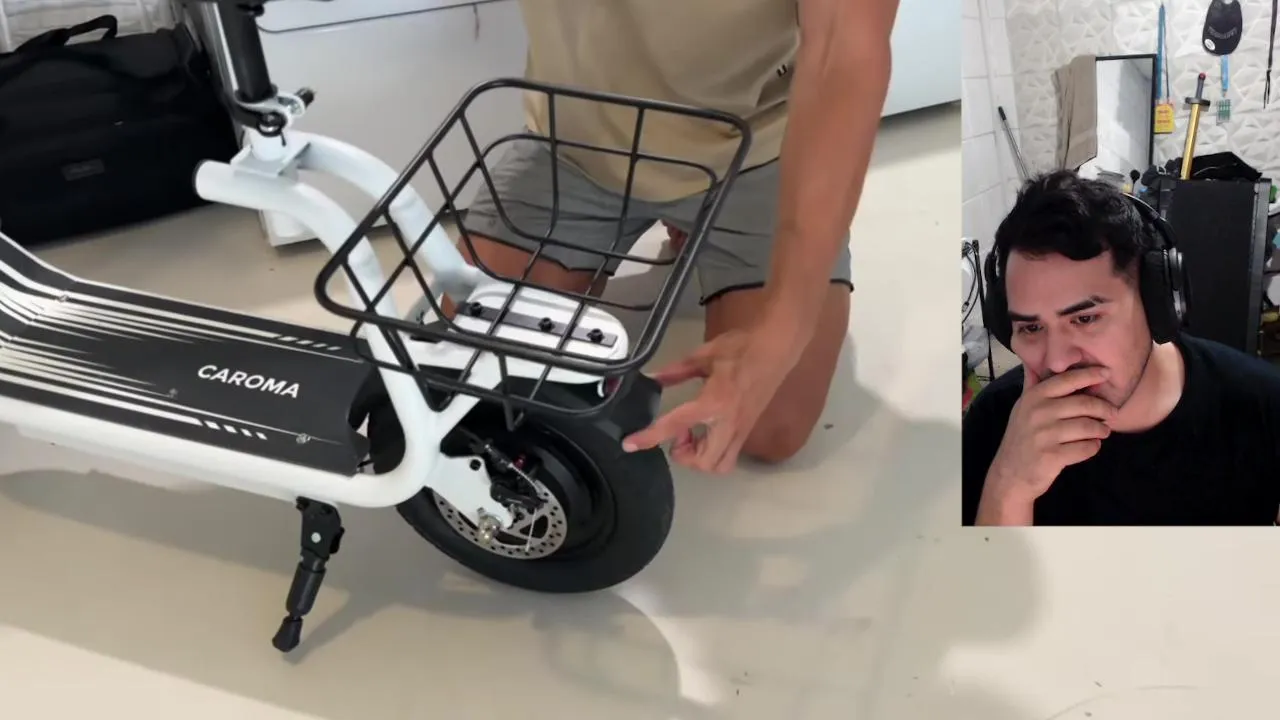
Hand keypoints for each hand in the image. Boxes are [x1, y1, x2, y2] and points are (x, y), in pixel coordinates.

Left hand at [622, 327, 797, 472]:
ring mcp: (741, 430)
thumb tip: (654, 378)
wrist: (777, 348)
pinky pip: (729, 455)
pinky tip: (707, 431)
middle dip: (683, 455)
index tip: (630, 445)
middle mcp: (728, 423)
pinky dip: (713, 452)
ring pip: (719, 466)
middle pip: (703, 462)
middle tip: (678, 433)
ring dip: (700, 459)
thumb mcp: (703, 355)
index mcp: (713, 403)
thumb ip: (676, 371)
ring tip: (693, 435)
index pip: (675, 425)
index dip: (649, 437)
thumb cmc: (742, 348)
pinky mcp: (748, 430)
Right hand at [982, 366, 1117, 509]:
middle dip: (1104, 408)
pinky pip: (1087, 447)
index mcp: (1033, 398)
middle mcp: (1038, 413)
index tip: (1107, 373)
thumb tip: (1032, 361)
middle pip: (1085, 403)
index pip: (1067, 380)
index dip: (1090, 375)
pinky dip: (1093, 447)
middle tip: (1111, 413)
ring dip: (1101, 430)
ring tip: (1102, 431)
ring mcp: (1045, 435)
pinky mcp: (1053, 456)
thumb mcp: (1021, 409)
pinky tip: (1091, 446)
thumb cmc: (1020, 439)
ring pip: (1089, 426)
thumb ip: (1032, 386)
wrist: (1010, 475)